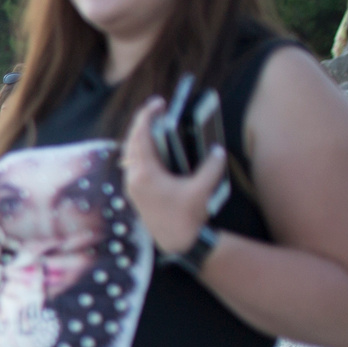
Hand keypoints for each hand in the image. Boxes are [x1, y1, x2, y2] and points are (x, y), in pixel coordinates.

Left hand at [121, 98, 226, 254]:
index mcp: (144, 174)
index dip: (147, 116)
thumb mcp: (203, 188)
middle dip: (144, 123)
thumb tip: (216, 150)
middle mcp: (133, 179)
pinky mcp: (136, 193)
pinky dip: (143, 151)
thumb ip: (212, 165)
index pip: (140, 137)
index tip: (158, 103)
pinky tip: (156, 147)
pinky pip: (134, 164)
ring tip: (156, 124)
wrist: (178, 243)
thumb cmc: (187, 217)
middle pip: (132, 142)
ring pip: (131, 153)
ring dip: (141, 137)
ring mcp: (132, 186)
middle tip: (158, 109)